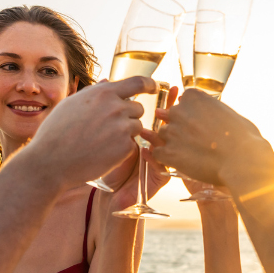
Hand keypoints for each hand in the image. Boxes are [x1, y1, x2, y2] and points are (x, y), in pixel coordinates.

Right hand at [25, 76, 155, 188]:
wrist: (51, 161)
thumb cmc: (56, 132)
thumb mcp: (71, 104)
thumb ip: (94, 92)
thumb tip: (108, 81)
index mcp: (104, 93)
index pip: (138, 82)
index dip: (149, 84)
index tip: (154, 87)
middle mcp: (116, 107)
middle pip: (138, 108)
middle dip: (129, 116)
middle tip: (110, 128)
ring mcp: (122, 128)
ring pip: (137, 127)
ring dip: (126, 133)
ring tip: (103, 141)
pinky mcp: (125, 148)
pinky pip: (132, 145)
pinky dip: (122, 149)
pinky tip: (103, 152)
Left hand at [110, 86, 177, 210]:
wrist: (103, 193)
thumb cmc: (102, 161)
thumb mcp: (102, 129)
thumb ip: (105, 106)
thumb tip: (104, 79)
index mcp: (147, 131)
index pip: (161, 111)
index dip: (167, 99)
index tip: (169, 87)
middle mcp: (157, 145)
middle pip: (171, 127)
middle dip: (169, 117)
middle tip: (166, 108)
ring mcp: (160, 160)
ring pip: (169, 146)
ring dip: (159, 137)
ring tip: (146, 132)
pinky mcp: (159, 178)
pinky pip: (164, 166)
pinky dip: (155, 158)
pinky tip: (144, 152)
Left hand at [150, 89, 264, 185]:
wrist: (242, 161)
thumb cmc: (242, 137)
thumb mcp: (227, 112)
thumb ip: (209, 107)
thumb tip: (204, 107)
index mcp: (194, 97)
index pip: (183, 101)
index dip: (191, 114)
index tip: (201, 124)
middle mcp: (179, 111)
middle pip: (171, 117)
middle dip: (180, 128)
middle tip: (197, 141)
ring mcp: (172, 131)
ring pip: (163, 135)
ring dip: (173, 143)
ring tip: (191, 153)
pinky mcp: (168, 152)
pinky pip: (159, 153)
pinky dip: (168, 159)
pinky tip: (182, 162)